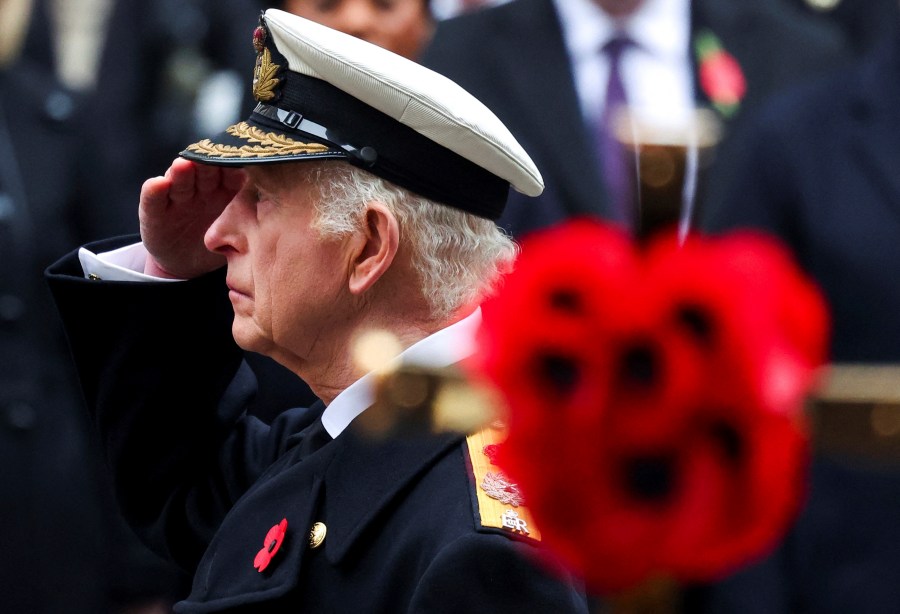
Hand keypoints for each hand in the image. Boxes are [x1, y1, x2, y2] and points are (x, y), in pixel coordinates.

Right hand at [139, 158, 244, 278]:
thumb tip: (285, 207)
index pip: (231, 173)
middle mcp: (200, 187)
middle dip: (207, 163)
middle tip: (211, 157)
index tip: (241, 157)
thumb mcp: (240, 231)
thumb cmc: (222, 242)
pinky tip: (158, 184)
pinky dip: (154, 191)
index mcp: (225, 189)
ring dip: (181, 172)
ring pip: (180, 180)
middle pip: (204, 172)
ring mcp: (177, 197)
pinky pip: (153, 199)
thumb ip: (254, 216)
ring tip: (182, 166)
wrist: (190, 266)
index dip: (234, 165)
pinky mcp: (154, 211)